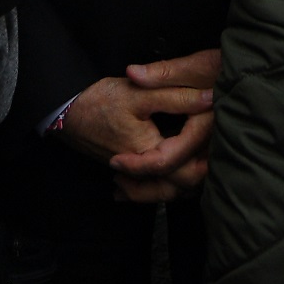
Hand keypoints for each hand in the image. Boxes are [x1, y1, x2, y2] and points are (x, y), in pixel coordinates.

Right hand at [52, 50, 220, 203]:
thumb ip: (177, 96)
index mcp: (150, 153)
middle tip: (217, 146)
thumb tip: (211, 97)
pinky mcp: (131, 170)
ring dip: (187, 177)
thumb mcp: (140, 93)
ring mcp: (136, 174)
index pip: (189, 166)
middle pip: (184, 187)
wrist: (66, 112)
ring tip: (204, 156)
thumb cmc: (101, 101)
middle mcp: (143, 171)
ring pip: (169, 190)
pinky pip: (154, 187)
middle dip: (203, 168)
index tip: (215, 120)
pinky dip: (168, 180)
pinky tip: (178, 166)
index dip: (206, 144)